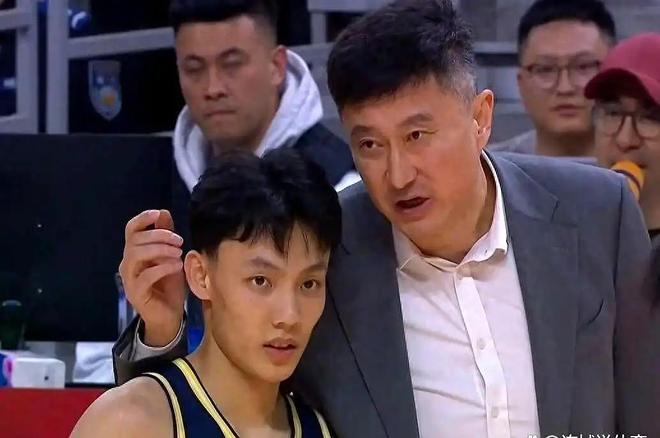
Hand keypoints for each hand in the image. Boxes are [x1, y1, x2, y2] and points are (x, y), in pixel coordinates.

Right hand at [118, 209, 184, 346]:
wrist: (170, 315)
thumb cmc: (169, 285)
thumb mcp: (172, 256)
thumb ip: (166, 236)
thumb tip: (163, 213)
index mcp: (135, 252)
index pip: (131, 230)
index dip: (142, 219)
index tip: (158, 213)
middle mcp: (128, 263)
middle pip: (135, 240)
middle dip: (159, 236)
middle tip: (179, 241)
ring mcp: (129, 279)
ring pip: (136, 255)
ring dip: (160, 250)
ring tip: (178, 253)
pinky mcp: (136, 293)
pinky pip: (145, 276)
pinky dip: (162, 267)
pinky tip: (176, 266)